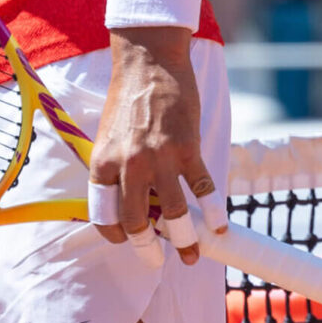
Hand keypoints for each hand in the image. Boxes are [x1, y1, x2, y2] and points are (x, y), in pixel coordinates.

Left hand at [89, 27, 213, 266]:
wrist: (148, 62)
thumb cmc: (126, 98)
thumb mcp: (107, 134)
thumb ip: (116, 166)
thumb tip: (128, 200)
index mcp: (103, 161)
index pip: (102, 212)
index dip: (114, 234)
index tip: (125, 241)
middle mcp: (128, 164)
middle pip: (136, 221)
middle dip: (148, 248)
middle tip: (156, 260)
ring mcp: (160, 158)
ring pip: (173, 213)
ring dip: (185, 239)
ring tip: (192, 254)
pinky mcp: (188, 150)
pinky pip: (203, 190)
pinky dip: (213, 212)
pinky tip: (219, 226)